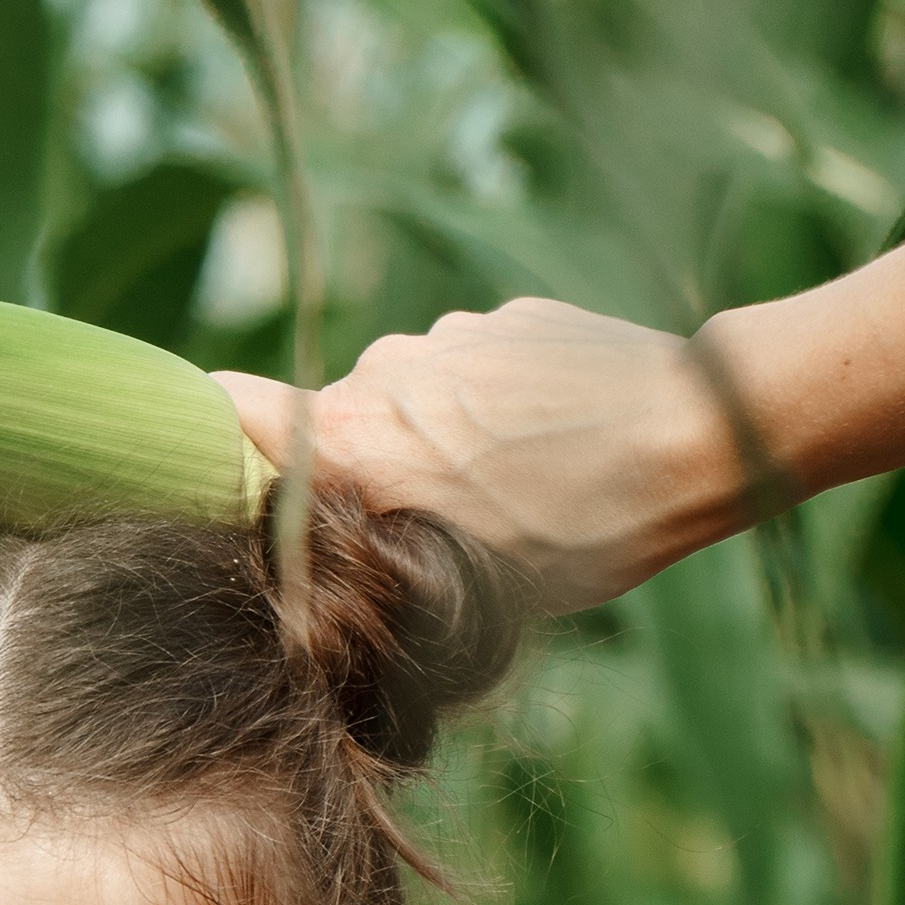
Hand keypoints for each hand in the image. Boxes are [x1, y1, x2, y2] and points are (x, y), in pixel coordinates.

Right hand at [216, 299, 746, 615]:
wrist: (694, 436)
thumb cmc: (580, 535)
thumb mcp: (460, 586)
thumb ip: (373, 550)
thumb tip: (327, 561)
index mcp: (353, 444)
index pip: (230, 413)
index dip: (210, 438)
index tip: (211, 469)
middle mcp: (381, 375)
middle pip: (336, 424)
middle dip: (363, 470)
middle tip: (426, 524)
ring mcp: (446, 339)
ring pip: (408, 399)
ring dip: (437, 441)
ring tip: (512, 488)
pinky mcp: (505, 318)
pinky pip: (469, 371)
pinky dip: (491, 408)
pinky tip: (551, 445)